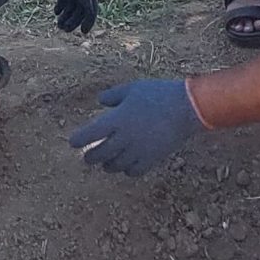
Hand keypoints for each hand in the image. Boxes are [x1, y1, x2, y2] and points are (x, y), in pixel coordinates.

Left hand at [46, 0, 97, 33]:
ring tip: (58, 23)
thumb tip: (89, 8)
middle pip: (81, 8)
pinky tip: (56, 12)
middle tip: (63, 29)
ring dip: (67, 15)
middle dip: (74, 20)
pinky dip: (61, 5)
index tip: (83, 32)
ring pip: (72, 4)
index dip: (89, 21)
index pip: (91, 8)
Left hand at [70, 79, 204, 176]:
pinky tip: (126, 165)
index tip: (73, 142)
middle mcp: (124, 138)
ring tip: (106, 162)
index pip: (90, 134)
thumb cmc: (158, 94)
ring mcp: (138, 150)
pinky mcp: (152, 159)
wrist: (186, 108)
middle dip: (91, 157)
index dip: (79, 140)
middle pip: (100, 154)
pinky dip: (127, 170)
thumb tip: (100, 101)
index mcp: (117, 119)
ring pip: (115, 165)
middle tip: (88, 157)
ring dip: (108, 164)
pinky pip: (133, 171)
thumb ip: (113, 96)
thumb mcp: (132, 88)